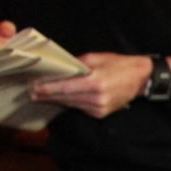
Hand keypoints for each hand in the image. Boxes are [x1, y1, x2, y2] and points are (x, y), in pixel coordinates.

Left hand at [31, 52, 151, 118]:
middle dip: (48, 95)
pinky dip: (70, 103)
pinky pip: (80, 108)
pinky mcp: (101, 113)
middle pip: (66, 98)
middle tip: (32, 93)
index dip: (48, 88)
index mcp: (96, 83)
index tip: (34, 87)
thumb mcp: (96, 58)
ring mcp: (100, 108)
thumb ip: (77, 64)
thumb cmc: (118, 65)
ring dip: (57, 100)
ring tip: (42, 97)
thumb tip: (60, 69)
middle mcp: (97, 98)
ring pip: (72, 104)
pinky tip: (60, 99)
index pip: (65, 88)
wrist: (139, 78)